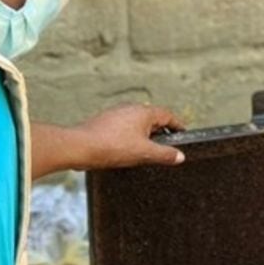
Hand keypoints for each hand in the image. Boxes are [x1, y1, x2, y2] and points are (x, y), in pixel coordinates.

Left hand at [66, 104, 187, 172]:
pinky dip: (130, 136)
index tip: (182, 133)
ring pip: (137, 123)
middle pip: (152, 118)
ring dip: (144, 135)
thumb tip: (180, 156)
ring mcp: (116, 114)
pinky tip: (127, 150)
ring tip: (146, 151)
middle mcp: (130, 108)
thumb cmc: (111, 146)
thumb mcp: (144, 153)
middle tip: (166, 146)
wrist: (81, 147)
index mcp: (144, 112)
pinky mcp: (105, 122)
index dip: (177, 125)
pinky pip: (124, 127)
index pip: (168, 115)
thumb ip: (165, 154)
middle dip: (160, 132)